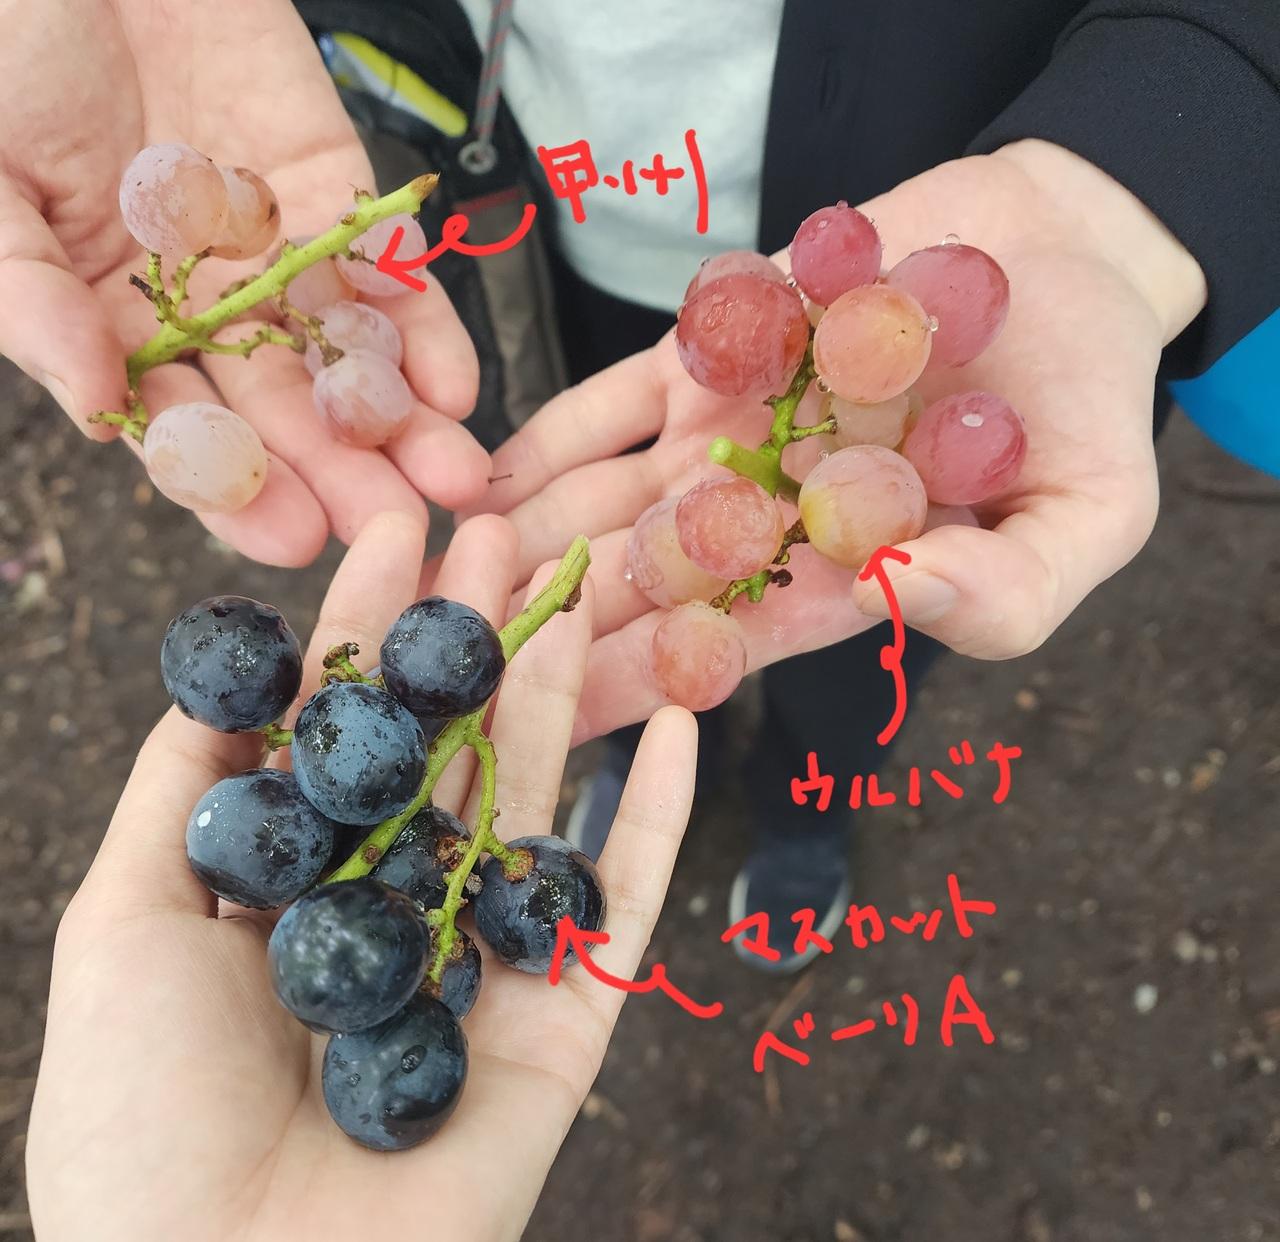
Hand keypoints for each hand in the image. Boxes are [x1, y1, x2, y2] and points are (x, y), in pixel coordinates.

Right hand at [0, 0, 489, 566]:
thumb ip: (32, 298)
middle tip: (395, 525)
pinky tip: (455, 388)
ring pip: (342, 357)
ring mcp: (273, 255)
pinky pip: (384, 272)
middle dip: (341, 473)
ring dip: (401, 422)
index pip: (182, 432)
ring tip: (452, 475)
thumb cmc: (1, 53)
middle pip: (281, 412)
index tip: (292, 539)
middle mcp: (202, 308)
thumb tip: (98, 411)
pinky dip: (422, 328)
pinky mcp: (333, 195)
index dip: (238, 488)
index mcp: (111, 325)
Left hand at [25, 511, 696, 1240]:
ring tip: (578, 593)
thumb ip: (183, 798)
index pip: (348, 726)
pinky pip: (624, 901)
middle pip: (450, 745)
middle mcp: (398, 905)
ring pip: (538, 799)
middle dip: (474, 636)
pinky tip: (680, 728)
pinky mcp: (564, 1020)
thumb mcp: (125, 924)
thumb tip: (220, 687)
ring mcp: (485, 957)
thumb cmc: (141, 1118)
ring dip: (562, 694)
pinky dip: (656, 815)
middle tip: (504, 526)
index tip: (399, 532)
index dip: (371, 626)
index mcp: (299, 881)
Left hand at [460, 140, 1206, 739]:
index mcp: (835, 578)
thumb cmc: (1090, 404)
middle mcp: (766, 516)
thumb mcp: (1084, 517)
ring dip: (527, 539)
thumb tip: (908, 596)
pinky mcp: (713, 349)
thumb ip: (1006, 584)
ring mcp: (728, 434)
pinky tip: (480, 473)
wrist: (1062, 259)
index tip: (544, 729)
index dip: (634, 690)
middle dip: (546, 622)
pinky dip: (555, 432)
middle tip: (447, 659)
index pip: (719, 650)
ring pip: (608, 500)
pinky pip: (616, 399)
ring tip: (435, 578)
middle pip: (638, 585)